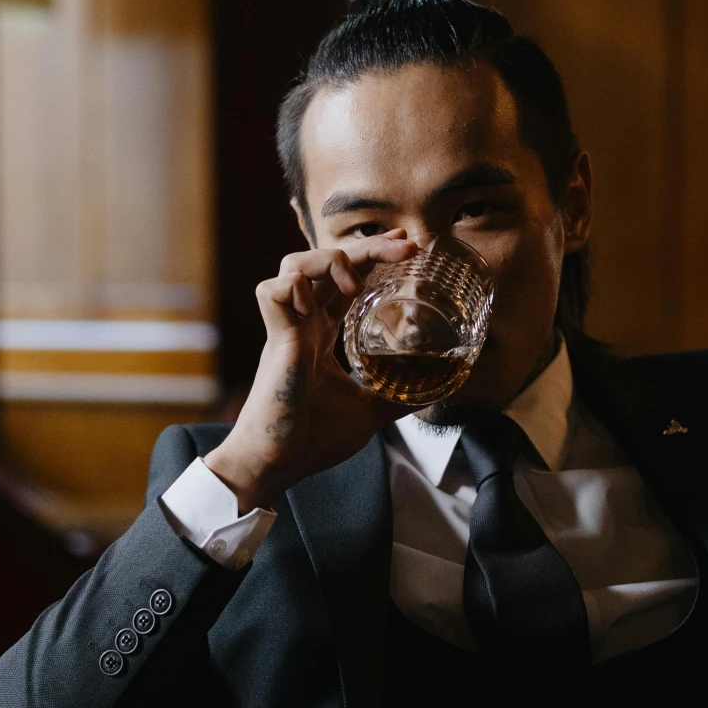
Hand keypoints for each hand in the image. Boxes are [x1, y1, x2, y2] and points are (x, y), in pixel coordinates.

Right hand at [203, 235, 410, 510]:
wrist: (276, 464)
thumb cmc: (310, 439)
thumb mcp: (368, 413)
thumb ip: (397, 398)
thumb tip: (437, 392)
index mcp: (320, 335)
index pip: (345, 280)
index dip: (372, 257)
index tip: (407, 246)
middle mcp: (302, 324)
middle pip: (326, 261)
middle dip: (366, 247)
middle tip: (405, 244)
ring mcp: (286, 329)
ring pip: (293, 263)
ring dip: (327, 261)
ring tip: (353, 283)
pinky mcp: (274, 340)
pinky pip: (271, 291)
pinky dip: (292, 286)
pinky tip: (311, 302)